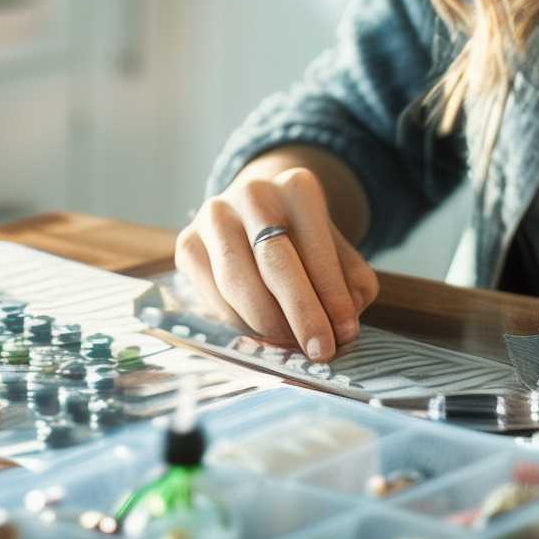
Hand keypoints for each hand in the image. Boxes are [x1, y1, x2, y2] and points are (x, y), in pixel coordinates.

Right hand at [174, 163, 379, 360]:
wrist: (255, 216)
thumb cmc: (303, 241)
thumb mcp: (337, 251)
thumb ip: (349, 281)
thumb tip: (343, 320)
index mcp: (297, 188)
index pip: (316, 247)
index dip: (331, 295)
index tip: (345, 333)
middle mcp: (253, 194)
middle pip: (275, 263)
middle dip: (300, 312)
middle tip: (319, 350)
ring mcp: (214, 217)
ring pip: (237, 282)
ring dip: (268, 323)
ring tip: (291, 345)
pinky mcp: (188, 243)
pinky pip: (212, 296)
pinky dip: (238, 323)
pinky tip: (260, 335)